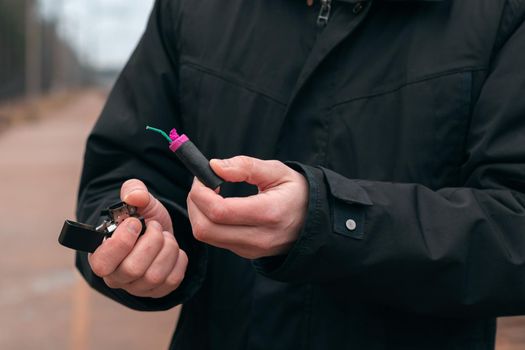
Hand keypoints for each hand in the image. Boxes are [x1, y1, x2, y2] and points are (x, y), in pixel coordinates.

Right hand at [88, 180, 187, 297]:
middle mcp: (116, 277)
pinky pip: (172, 280)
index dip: (122, 241)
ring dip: (167, 248)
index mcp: (100, 255)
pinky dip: (178, 260)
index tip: (136, 222)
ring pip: (154, 276)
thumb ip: (134, 191)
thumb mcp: (139, 200)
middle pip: (133, 269)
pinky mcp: (157, 292)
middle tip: (155, 227)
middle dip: (151, 242)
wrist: (160, 231)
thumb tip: (134, 197)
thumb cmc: (143, 218)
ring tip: (164, 236)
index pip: (102, 263)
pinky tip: (173, 250)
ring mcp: (137, 287)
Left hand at [187, 156, 308, 258]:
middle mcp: (259, 237)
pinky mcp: (247, 254)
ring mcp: (252, 250)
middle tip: (201, 184)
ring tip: (210, 193)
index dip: (201, 192)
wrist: (317, 221)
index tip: (202, 175)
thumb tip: (214, 166)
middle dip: (194, 204)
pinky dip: (209, 222)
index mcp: (268, 213)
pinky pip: (216, 240)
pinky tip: (219, 206)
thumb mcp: (277, 171)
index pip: (219, 211)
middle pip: (205, 229)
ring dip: (199, 213)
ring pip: (207, 237)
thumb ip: (245, 166)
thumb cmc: (297, 191)